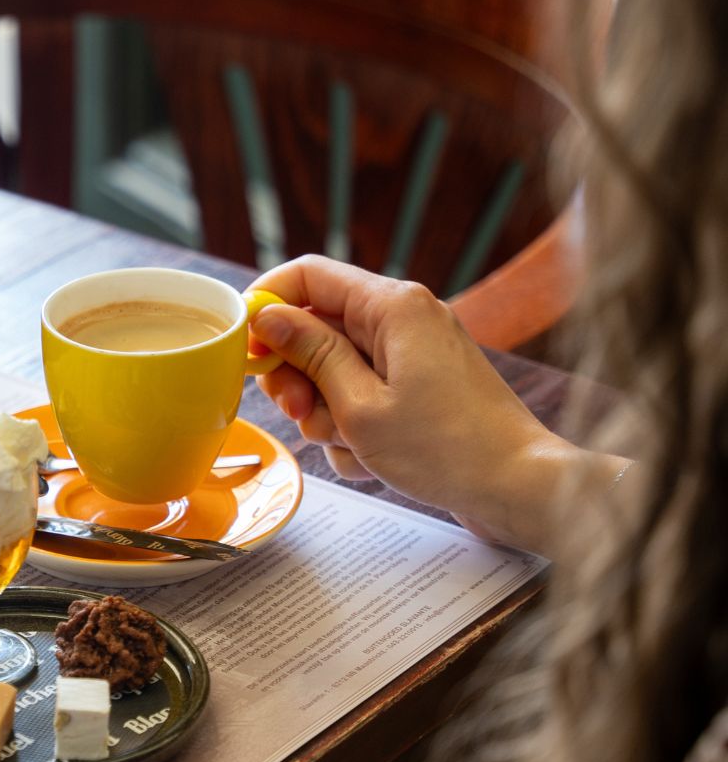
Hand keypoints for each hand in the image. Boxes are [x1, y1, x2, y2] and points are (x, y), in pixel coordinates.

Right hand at [248, 255, 583, 553]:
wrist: (516, 487)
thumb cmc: (444, 449)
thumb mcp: (359, 404)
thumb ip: (310, 353)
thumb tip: (267, 314)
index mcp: (391, 306)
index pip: (309, 274)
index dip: (267, 303)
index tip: (244, 347)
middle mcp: (403, 317)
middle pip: (317, 324)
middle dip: (296, 371)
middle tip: (295, 411)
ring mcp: (412, 352)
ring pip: (334, 366)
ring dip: (323, 407)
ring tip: (345, 442)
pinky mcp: (417, 385)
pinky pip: (361, 392)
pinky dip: (353, 425)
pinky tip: (369, 456)